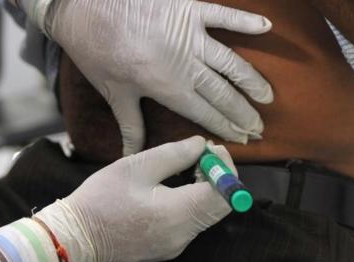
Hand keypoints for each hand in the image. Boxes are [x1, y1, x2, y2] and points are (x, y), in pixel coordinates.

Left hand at [22, 0, 272, 154]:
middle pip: (223, 94)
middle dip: (243, 113)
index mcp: (168, 87)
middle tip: (259, 127)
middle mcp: (186, 65)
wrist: (85, 6)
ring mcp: (191, 35)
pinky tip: (266, 26)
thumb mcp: (113, 92)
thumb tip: (131, 154)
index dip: (226, 127)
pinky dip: (245, 21)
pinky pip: (224, 15)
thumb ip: (130, 125)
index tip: (243, 139)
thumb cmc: (97, 51)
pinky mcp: (190, 9)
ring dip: (252, 81)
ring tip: (268, 97)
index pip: (206, 113)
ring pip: (232, 62)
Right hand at [34, 136, 233, 261]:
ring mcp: (177, 244)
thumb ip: (175, 154)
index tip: (212, 149)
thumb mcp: (136, 167)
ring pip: (209, 213)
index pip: (224, 193)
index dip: (226, 168)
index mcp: (177, 214)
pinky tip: (177, 186)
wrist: (75, 238)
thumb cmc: (100, 199)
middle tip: (201, 155)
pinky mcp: (169, 247)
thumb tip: (201, 145)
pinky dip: (194, 201)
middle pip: (221, 205)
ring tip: (188, 166)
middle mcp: (183, 235)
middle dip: (218, 176)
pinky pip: (194, 222)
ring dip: (207, 188)